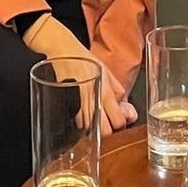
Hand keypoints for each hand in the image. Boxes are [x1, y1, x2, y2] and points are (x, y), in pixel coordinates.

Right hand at [25, 16, 133, 135]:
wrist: (64, 53)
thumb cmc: (85, 59)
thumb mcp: (107, 71)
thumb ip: (117, 89)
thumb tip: (123, 105)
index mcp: (105, 93)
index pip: (118, 122)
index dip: (121, 124)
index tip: (119, 119)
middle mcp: (93, 102)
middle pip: (105, 133)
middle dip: (109, 131)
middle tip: (108, 123)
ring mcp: (80, 106)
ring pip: (91, 131)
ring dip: (95, 128)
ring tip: (96, 118)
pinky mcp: (69, 107)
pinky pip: (79, 124)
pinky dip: (84, 124)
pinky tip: (86, 115)